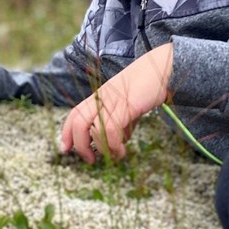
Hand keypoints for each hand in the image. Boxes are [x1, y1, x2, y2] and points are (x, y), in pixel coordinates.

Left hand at [60, 43, 172, 162]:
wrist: (163, 68)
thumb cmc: (147, 87)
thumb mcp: (129, 105)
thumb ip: (122, 122)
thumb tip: (120, 142)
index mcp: (99, 96)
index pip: (75, 113)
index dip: (66, 132)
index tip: (65, 149)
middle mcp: (102, 97)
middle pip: (78, 121)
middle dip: (80, 145)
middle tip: (90, 160)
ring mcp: (113, 100)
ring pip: (93, 127)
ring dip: (101, 148)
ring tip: (113, 156)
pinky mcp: (126, 104)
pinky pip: (111, 129)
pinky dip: (114, 145)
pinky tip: (122, 150)